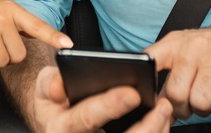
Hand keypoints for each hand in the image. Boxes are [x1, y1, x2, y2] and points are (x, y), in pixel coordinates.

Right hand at [32, 66, 172, 132]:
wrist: (56, 121)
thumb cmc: (54, 102)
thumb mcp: (44, 87)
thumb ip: (50, 82)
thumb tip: (59, 86)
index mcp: (60, 128)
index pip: (86, 118)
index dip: (109, 106)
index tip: (132, 93)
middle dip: (145, 126)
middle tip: (161, 105)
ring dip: (155, 131)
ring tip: (165, 109)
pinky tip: (162, 120)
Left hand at [145, 25, 210, 121]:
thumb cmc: (207, 52)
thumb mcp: (180, 53)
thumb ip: (164, 76)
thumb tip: (153, 107)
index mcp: (173, 45)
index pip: (150, 59)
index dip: (145, 80)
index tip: (147, 96)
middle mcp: (192, 47)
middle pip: (176, 94)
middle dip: (182, 108)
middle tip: (190, 103)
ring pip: (200, 102)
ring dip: (204, 110)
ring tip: (207, 99)